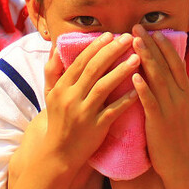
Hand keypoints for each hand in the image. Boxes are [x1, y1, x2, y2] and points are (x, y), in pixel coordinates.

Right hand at [41, 32, 138, 168]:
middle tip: (128, 38)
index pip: (80, 61)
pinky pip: (113, 110)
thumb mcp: (49, 95)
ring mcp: (83, 113)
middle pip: (93, 69)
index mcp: (62, 88)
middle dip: (111, 51)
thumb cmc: (58, 120)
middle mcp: (71, 98)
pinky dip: (125, 100)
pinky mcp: (95, 128)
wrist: (59, 153)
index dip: (96, 47)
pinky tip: (138, 89)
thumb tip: (56, 47)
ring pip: (103, 87)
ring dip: (121, 71)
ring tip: (137, 58)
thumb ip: (53, 70)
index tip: (110, 35)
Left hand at [129, 26, 188, 181]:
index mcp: (184, 93)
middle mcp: (179, 97)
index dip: (165, 46)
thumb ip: (169, 91)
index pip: (176, 63)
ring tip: (134, 42)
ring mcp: (170, 109)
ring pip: (158, 79)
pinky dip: (143, 87)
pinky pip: (151, 101)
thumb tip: (157, 73)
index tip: (153, 30)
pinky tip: (134, 75)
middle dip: (151, 45)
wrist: (180, 164)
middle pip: (165, 66)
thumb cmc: (173, 136)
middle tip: (137, 28)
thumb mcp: (176, 109)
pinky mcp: (159, 122)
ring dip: (146, 59)